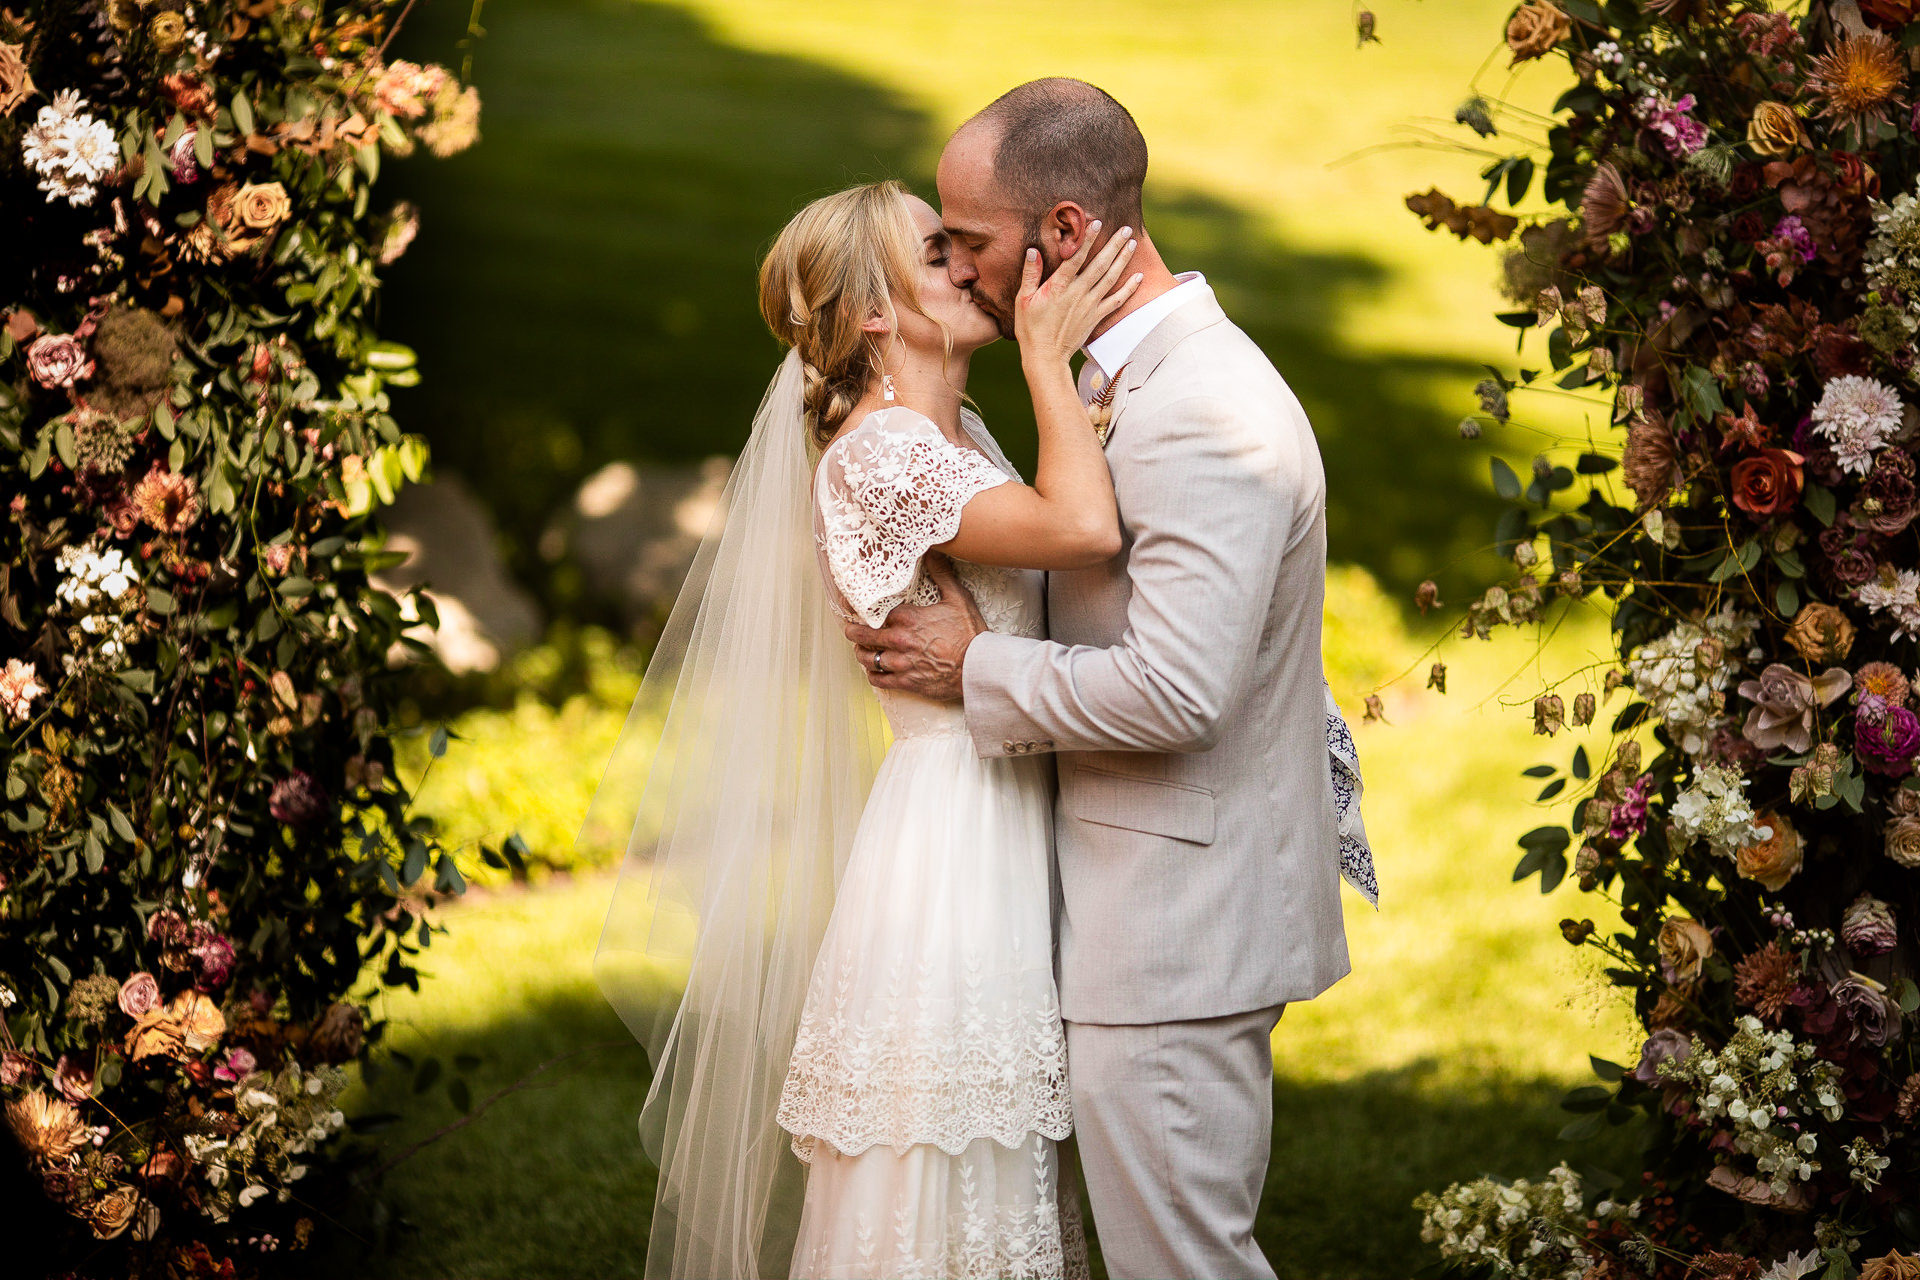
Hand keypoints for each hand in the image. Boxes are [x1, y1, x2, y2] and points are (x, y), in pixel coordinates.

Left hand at [844, 554, 986, 701]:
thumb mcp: (958, 598)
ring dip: (862, 653)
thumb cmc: (970, 634)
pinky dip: (873, 675)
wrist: (979, 668)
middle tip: (850, 629)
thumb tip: (933, 552)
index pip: (873, 611)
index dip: (859, 608)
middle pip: (862, 636)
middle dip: (853, 632)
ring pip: (867, 659)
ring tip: (862, 650)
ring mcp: (900, 663)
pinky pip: (878, 680)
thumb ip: (941, 574)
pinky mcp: (905, 682)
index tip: (850, 605)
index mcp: (908, 618)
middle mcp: (899, 640)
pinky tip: (875, 670)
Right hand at [1014, 222, 1142, 365]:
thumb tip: (1033, 250)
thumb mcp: (1023, 299)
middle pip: (1100, 264)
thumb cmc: (1031, 328)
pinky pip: (1117, 300)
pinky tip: (1138, 276)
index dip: (1087, 239)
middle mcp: (1078, 293)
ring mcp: (1090, 305)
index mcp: (1058, 286)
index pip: (1076, 257)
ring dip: (1123, 259)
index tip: (1097, 222)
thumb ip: (1030, 274)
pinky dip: (1129, 288)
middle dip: (1114, 244)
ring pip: (1111, 278)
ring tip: (1133, 243)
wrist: (1046, 356)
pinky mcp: (1096, 317)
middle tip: (1126, 228)